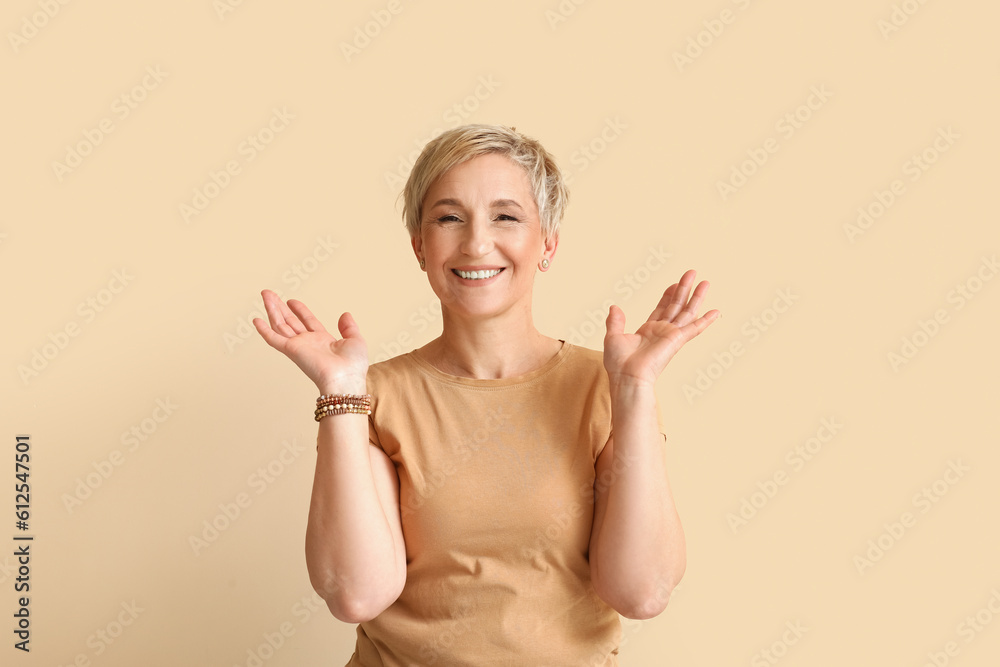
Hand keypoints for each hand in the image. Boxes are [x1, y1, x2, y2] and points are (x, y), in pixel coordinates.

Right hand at [252, 290, 367, 392]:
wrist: (345, 380)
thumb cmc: (353, 367)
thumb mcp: (355, 340)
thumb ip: (349, 327)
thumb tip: (345, 314)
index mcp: (323, 341)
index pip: (308, 322)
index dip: (300, 311)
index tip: (292, 301)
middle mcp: (308, 343)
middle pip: (290, 321)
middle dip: (280, 307)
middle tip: (269, 293)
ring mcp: (298, 346)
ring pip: (280, 324)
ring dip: (272, 309)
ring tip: (265, 294)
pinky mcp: (291, 350)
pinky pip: (274, 339)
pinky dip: (264, 330)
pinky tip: (256, 320)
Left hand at [603, 269, 718, 386]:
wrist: (627, 376)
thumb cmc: (619, 363)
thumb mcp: (613, 337)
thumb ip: (615, 321)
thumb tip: (614, 307)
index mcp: (648, 331)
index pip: (662, 309)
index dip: (668, 295)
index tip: (674, 283)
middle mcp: (662, 332)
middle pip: (677, 306)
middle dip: (684, 289)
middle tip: (692, 273)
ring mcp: (671, 335)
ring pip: (687, 312)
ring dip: (696, 297)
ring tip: (705, 282)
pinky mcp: (677, 340)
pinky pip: (695, 328)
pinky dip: (706, 320)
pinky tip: (716, 312)